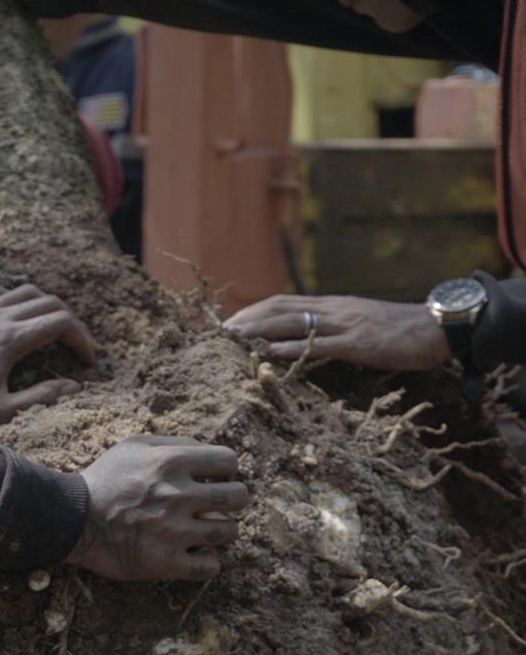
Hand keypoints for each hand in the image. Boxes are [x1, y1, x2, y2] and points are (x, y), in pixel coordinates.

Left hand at [0, 279, 96, 433]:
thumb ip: (42, 397)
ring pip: (24, 291)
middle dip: (71, 324)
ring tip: (50, 328)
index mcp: (11, 340)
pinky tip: (9, 311)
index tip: (88, 360)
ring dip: (45, 306)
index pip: (61, 324)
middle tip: (76, 347)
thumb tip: (75, 387)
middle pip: (49, 304)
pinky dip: (7, 294)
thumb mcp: (4, 412)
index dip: (82, 339)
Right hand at [68, 435, 248, 581]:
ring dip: (222, 531)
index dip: (227, 470)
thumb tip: (207, 450)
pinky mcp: (166, 563)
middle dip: (233, 500)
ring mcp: (174, 532)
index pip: (230, 461)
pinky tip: (196, 555)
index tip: (215, 479)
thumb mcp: (134, 446)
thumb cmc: (105, 479)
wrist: (72, 520)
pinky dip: (208, 562)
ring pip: (230, 532)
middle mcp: (178, 496)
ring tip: (206, 531)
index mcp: (172, 463)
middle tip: (216, 506)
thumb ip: (174, 443)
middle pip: (239, 497)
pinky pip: (211, 567)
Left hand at [226, 294, 449, 371]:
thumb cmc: (398, 331)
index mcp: (332, 306)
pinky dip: (292, 347)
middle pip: (280, 307)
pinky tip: (270, 352)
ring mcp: (344, 324)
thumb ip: (332, 330)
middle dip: (247, 318)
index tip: (228, 322)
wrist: (436, 327)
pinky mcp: (358, 343)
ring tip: (233, 338)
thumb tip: (306, 341)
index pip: (284, 302)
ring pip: (294, 321)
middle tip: (218, 332)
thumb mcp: (359, 325)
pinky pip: (319, 344)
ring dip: (260, 329)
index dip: (254, 311)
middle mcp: (332, 310)